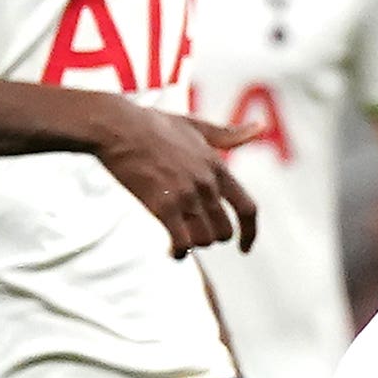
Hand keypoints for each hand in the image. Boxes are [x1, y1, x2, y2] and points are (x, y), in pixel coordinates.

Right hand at [95, 104, 261, 258]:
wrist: (117, 127)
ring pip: (204, 239)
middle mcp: (206, 184)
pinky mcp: (162, 206)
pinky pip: (181, 242)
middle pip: (224, 230)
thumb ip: (228, 134)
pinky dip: (178, 252)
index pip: (248, 208)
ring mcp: (185, 196)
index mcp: (217, 167)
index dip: (251, 232)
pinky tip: (171, 251)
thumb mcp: (197, 126)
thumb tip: (261, 126)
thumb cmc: (153, 125)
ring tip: (179, 238)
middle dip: (211, 237)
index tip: (245, 247)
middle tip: (193, 233)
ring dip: (193, 244)